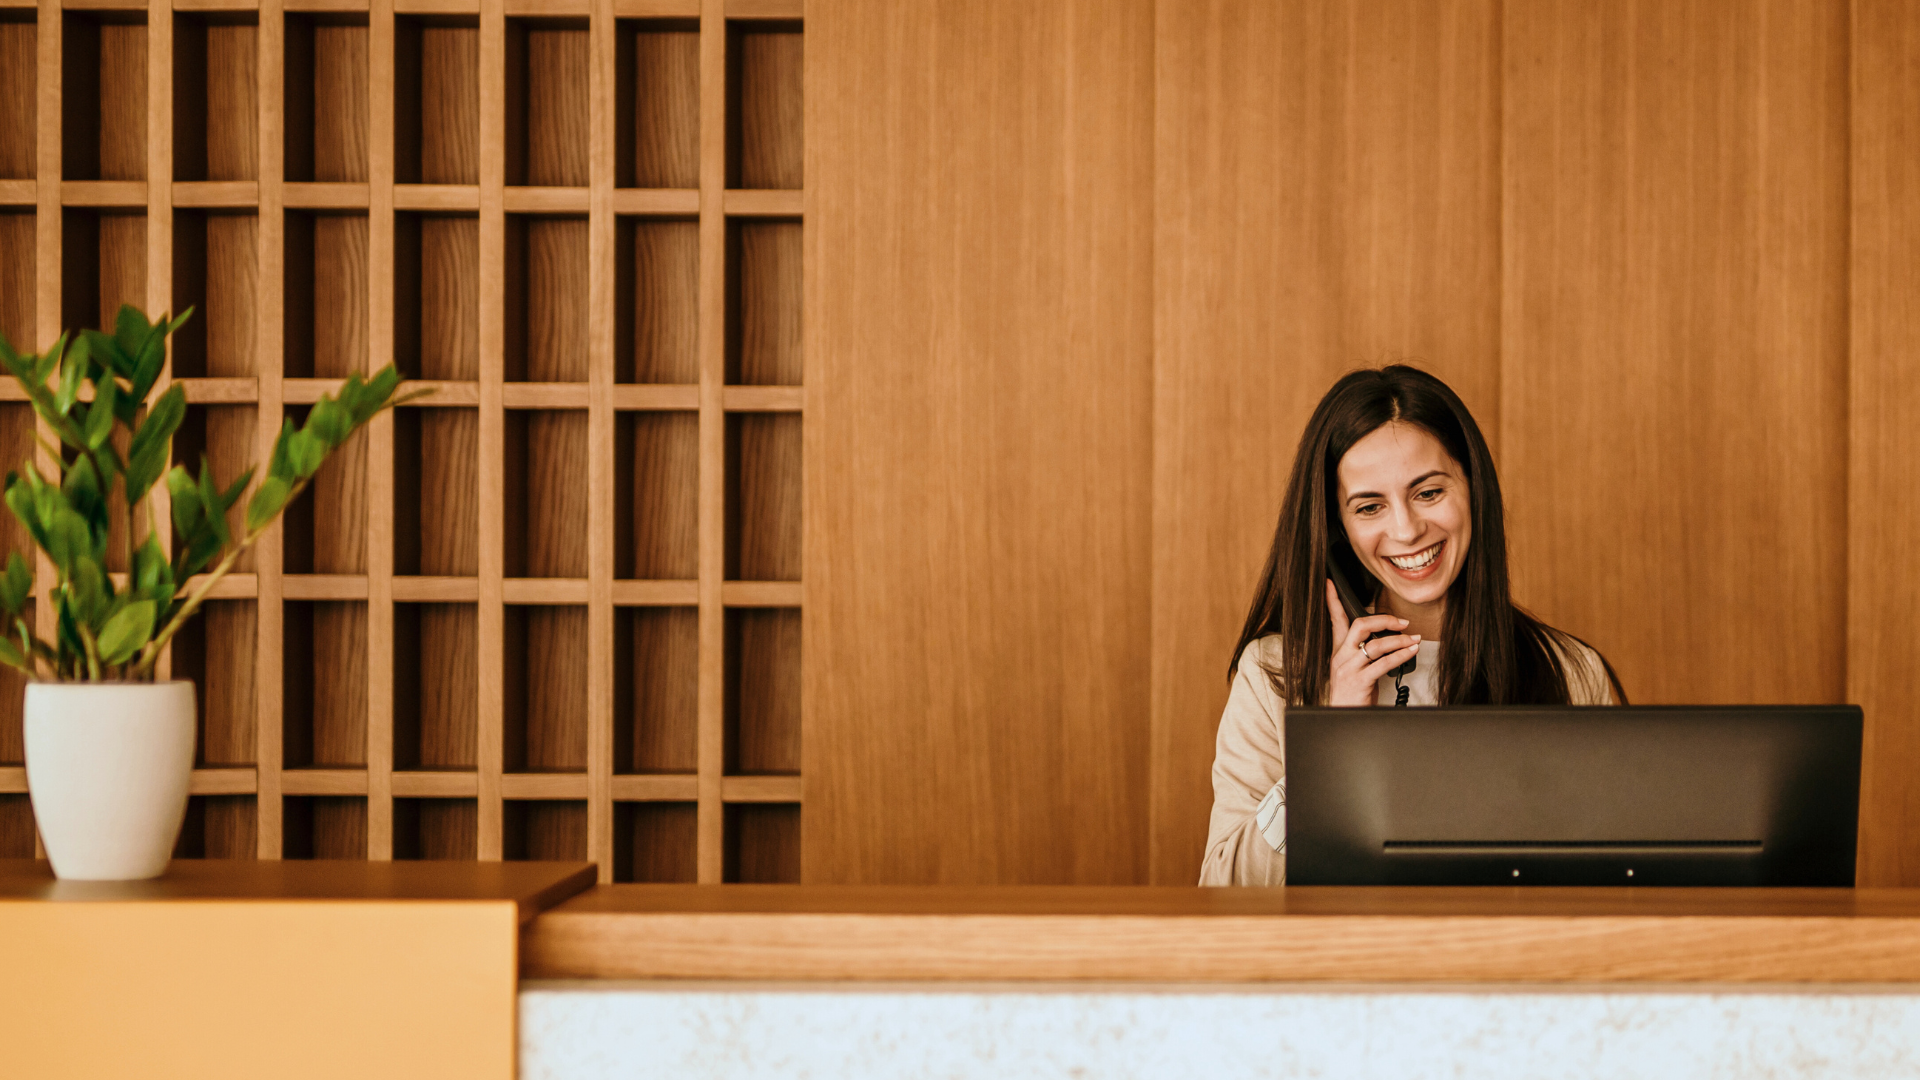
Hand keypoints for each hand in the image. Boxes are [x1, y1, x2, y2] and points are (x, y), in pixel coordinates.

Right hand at [1324, 579, 1420, 706]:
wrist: (1344, 717)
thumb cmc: (1353, 694)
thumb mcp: (1354, 669)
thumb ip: (1363, 652)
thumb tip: (1385, 638)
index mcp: (1338, 651)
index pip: (1334, 620)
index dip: (1332, 601)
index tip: (1331, 584)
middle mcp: (1341, 657)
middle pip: (1360, 626)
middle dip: (1384, 619)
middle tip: (1402, 621)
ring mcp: (1349, 669)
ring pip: (1376, 644)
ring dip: (1399, 640)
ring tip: (1414, 640)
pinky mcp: (1360, 681)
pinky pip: (1383, 663)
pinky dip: (1401, 655)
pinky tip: (1411, 652)